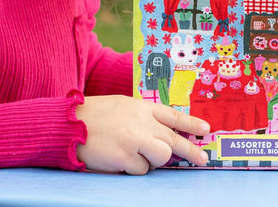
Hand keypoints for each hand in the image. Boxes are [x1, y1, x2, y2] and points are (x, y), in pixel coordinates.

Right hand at [75, 95, 209, 174]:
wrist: (72, 123)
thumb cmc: (96, 115)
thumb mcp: (124, 107)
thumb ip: (143, 117)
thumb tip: (162, 134)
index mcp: (142, 107)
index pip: (173, 116)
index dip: (191, 124)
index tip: (206, 129)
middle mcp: (142, 122)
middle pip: (174, 140)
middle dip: (190, 151)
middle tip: (202, 159)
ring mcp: (135, 140)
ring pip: (161, 157)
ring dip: (152, 161)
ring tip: (135, 154)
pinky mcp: (125, 157)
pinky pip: (140, 170)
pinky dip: (133, 168)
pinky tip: (119, 159)